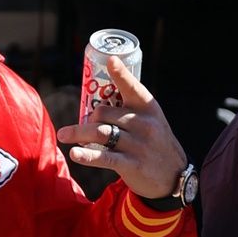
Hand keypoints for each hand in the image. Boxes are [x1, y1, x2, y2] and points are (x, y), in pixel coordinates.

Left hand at [54, 55, 187, 199]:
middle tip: (83, 125)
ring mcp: (138, 144)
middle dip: (89, 118)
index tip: (110, 60)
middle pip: (104, 112)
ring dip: (77, 133)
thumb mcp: (152, 121)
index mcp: (148, 108)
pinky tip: (75, 154)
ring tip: (63, 135)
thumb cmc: (156, 144)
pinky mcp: (131, 164)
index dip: (120, 73)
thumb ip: (129, 111)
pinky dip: (87, 156)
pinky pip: (104, 157)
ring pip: (99, 133)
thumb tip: (95, 105)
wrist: (174, 176)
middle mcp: (144, 124)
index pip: (132, 87)